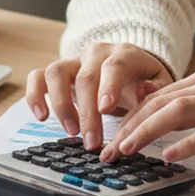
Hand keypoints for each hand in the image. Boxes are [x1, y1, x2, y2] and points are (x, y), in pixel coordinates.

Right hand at [26, 43, 173, 150]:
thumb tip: (144, 92)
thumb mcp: (159, 82)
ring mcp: (74, 60)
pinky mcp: (58, 72)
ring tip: (71, 131)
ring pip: (56, 72)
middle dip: (86, 112)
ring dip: (60, 104)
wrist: (129, 66)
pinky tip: (41, 116)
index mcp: (124, 53)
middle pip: (85, 77)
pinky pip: (38, 76)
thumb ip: (155, 88)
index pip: (114, 65)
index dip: (109, 86)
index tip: (106, 109)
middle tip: (91, 142)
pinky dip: (35, 95)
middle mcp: (95, 53)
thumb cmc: (144, 78)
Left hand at [101, 67, 194, 163]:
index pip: (158, 96)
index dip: (131, 115)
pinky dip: (187, 145)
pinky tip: (170, 155)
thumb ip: (184, 100)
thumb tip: (147, 102)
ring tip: (131, 148)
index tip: (113, 135)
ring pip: (179, 113)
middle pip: (162, 103)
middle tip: (113, 147)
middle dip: (132, 125)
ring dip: (149, 131)